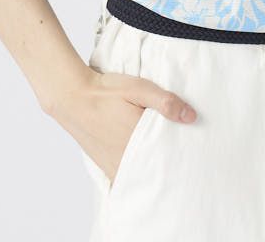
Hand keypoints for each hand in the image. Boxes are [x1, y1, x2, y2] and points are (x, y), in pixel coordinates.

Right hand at [47, 66, 197, 183]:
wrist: (72, 97)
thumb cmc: (106, 91)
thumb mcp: (139, 89)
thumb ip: (165, 103)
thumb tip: (191, 117)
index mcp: (138, 142)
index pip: (166, 157)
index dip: (179, 155)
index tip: (189, 152)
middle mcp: (125, 159)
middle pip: (153, 170)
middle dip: (166, 166)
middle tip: (179, 159)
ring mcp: (113, 165)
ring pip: (138, 176)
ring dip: (149, 170)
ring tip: (162, 162)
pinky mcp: (103, 165)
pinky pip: (124, 176)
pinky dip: (134, 173)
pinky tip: (141, 163)